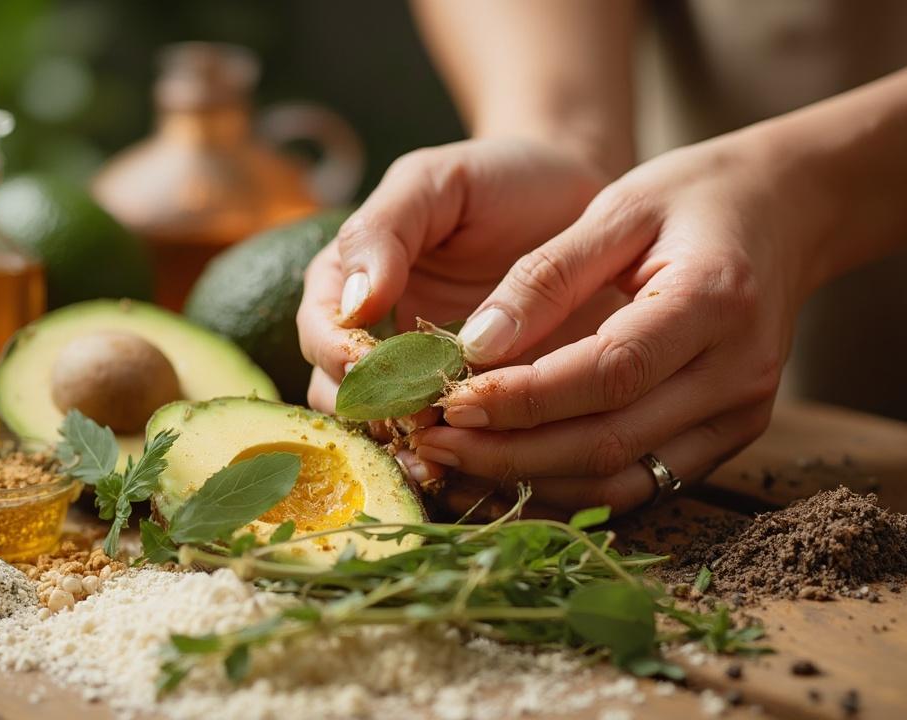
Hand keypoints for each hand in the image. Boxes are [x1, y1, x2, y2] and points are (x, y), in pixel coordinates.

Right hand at [296, 138, 608, 483]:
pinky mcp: (476, 414)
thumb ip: (385, 227)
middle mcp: (374, 346)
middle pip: (346, 404)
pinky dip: (468, 468)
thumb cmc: (503, 180)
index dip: (342, 358)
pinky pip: (458, 456)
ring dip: (416, 457)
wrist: (585, 206)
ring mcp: (424, 386)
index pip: (322, 337)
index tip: (374, 366)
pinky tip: (493, 471)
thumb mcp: (439, 179)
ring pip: (395, 442)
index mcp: (348, 288)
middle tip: (421, 422)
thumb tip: (352, 302)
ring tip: (449, 463)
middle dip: (377, 420)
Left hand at [416, 132, 823, 517]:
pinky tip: (508, 470)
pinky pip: (641, 484)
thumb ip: (547, 276)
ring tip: (454, 463)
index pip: (608, 372)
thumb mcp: (618, 206)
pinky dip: (569, 487)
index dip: (523, 397)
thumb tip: (477, 346)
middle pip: (610, 441)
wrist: (787, 214)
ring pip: (622, 480)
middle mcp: (738, 372)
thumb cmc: (696, 196)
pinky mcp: (730, 438)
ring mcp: (742, 415)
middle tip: (431, 444)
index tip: (450, 400)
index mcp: (715, 299)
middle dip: (510, 452)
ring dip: (532, 482)